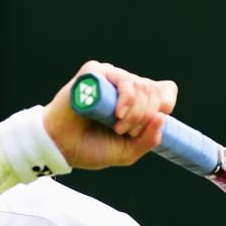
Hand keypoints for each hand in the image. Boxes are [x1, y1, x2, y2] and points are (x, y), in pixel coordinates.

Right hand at [42, 61, 177, 169]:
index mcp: (135, 101)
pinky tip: (117, 114)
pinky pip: (122, 78)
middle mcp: (124, 86)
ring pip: (140, 85)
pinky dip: (126, 98)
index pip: (164, 90)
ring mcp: (109, 77)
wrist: (60, 147)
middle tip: (126, 132)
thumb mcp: (127, 152)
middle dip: (146, 117)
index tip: (154, 121)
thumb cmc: (90, 147)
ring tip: (117, 127)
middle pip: (154, 90)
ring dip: (135, 112)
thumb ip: (148, 140)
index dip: (165, 103)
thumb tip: (162, 117)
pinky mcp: (94, 73)